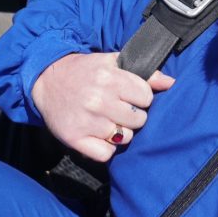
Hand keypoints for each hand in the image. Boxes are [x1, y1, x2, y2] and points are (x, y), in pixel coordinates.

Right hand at [31, 52, 174, 161]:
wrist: (46, 80)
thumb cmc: (85, 71)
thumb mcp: (112, 63)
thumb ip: (143, 73)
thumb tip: (171, 83)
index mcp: (109, 77)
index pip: (146, 96)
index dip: (140, 97)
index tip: (129, 95)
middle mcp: (98, 99)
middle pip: (139, 120)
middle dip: (132, 115)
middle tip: (118, 108)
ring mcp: (87, 121)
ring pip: (125, 138)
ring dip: (120, 132)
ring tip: (108, 120)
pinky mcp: (75, 139)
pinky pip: (106, 154)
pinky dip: (105, 147)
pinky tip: (98, 134)